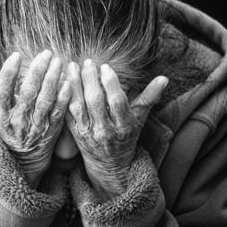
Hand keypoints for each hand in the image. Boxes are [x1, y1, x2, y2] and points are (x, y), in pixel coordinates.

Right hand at [0, 50, 70, 188]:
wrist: (24, 156)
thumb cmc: (8, 124)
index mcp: (2, 112)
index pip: (3, 90)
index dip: (9, 73)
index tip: (16, 55)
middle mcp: (18, 119)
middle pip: (28, 92)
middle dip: (37, 71)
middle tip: (46, 53)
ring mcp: (36, 125)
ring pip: (45, 100)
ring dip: (53, 80)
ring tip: (58, 61)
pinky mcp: (52, 129)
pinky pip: (58, 112)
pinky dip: (63, 97)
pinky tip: (68, 82)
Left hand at [65, 59, 167, 199]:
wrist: (109, 164)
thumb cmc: (126, 137)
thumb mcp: (140, 119)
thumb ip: (150, 97)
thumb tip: (164, 78)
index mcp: (123, 126)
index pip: (117, 102)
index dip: (111, 83)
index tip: (105, 67)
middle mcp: (105, 130)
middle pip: (96, 102)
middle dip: (90, 80)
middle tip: (88, 62)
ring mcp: (88, 132)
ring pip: (78, 106)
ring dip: (74, 85)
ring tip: (72, 66)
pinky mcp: (74, 133)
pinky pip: (67, 113)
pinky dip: (63, 97)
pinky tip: (62, 81)